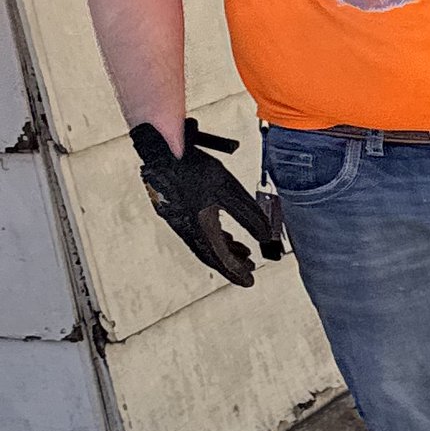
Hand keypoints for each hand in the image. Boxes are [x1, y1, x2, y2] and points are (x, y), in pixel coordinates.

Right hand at [131, 121, 283, 286]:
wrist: (162, 149)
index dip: (237, 271)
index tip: (249, 281)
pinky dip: (212, 236)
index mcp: (199, 228)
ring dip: (223, 250)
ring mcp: (177, 219)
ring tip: (243, 252)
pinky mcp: (174, 208)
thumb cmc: (192, 167)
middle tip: (247, 271)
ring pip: (203, 243)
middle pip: (211, 255)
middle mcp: (186, 228)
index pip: (221, 258)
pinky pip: (195, 231)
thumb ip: (250, 215)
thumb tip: (266, 235)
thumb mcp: (230, 191)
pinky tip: (223, 233)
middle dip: (231, 264)